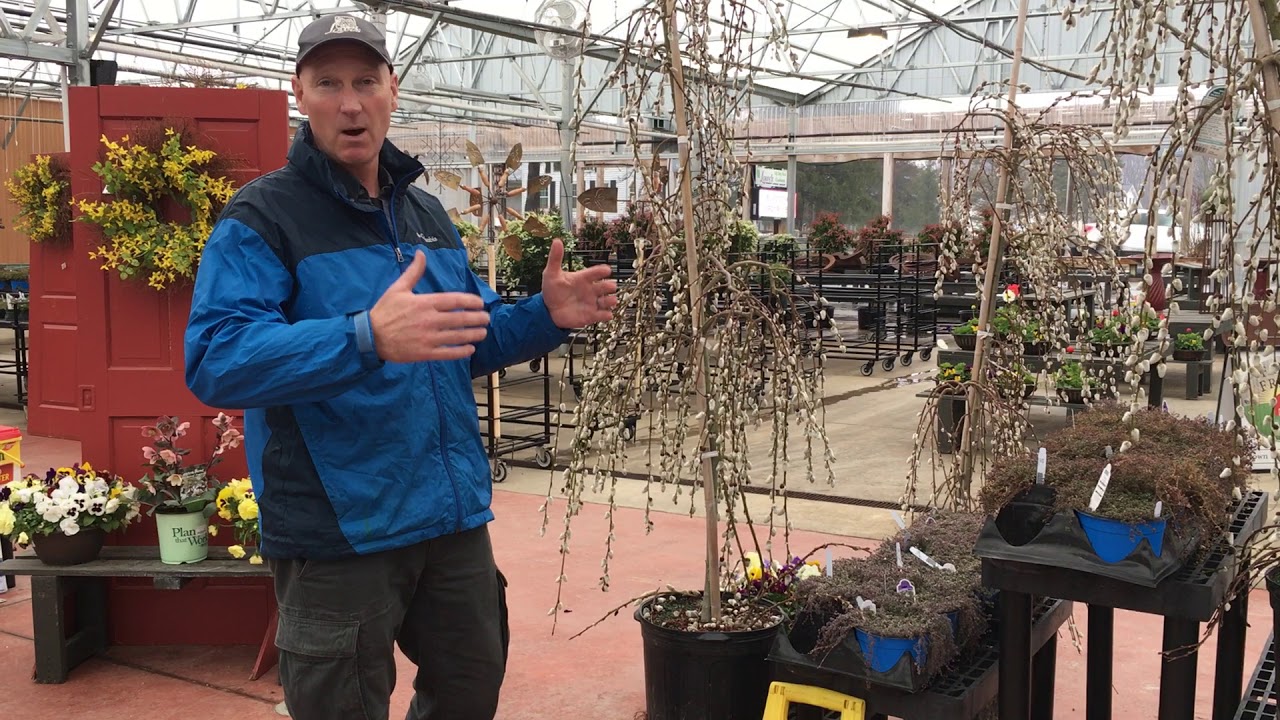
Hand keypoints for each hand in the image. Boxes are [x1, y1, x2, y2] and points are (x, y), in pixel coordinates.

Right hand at [369, 250, 489, 361]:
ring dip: (473, 335)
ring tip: (482, 333)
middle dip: (477, 319)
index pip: (455, 300)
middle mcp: (429, 320)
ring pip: (457, 336)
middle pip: (461, 318)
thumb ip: (414, 272)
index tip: (480, 303)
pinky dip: (461, 352)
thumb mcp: (398, 288)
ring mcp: (428, 338)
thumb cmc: (384, 311)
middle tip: (486, 319)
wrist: (370, 336)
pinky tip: (470, 349)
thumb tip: (421, 253)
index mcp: (425, 302)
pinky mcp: (424, 353)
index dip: (471, 302)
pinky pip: (447, 353)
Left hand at [541, 238, 617, 328]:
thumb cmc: (552, 290)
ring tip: (611, 301)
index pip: (596, 272)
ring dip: (611, 300)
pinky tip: (607, 314)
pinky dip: (606, 315)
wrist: (548, 310)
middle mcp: (591, 289)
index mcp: (583, 278)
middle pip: (606, 286)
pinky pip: (603, 315)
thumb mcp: (551, 273)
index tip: (606, 270)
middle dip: (610, 286)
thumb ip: (555, 258)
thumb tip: (556, 240)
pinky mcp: (591, 315)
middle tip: (610, 286)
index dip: (602, 270)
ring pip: (607, 301)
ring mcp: (592, 302)